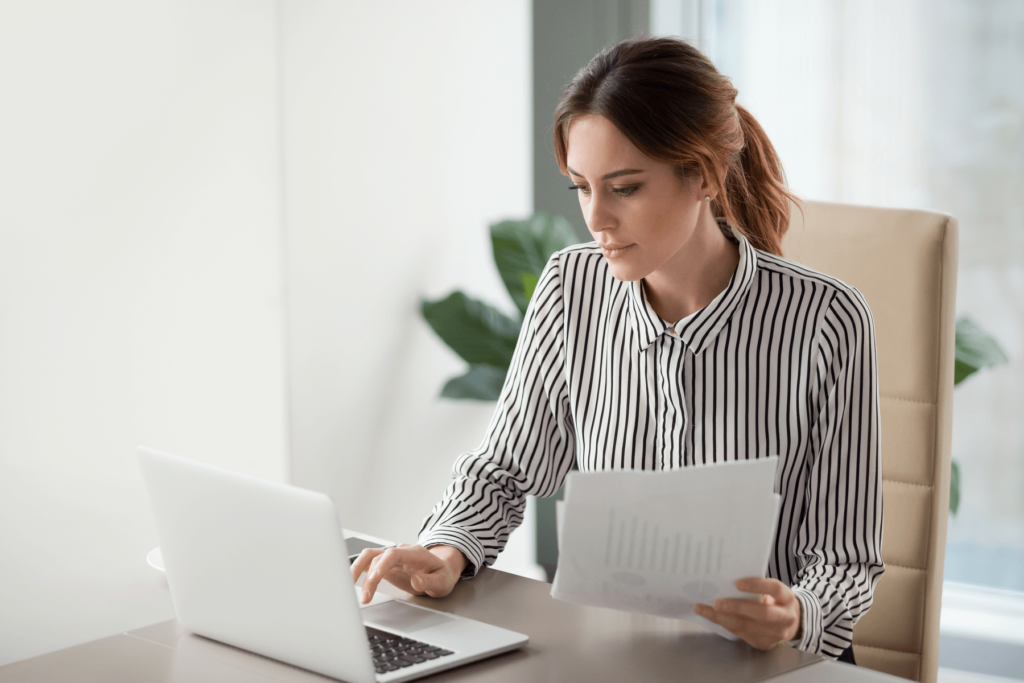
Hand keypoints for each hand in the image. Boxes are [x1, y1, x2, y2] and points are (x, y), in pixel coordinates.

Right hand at [351, 543, 466, 604]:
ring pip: (368, 557)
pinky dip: (358, 571)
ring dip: (358, 572)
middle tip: (364, 596)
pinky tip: (350, 582)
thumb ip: (429, 581)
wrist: (441, 570)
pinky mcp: (386, 565)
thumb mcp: (442, 582)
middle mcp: (400, 552)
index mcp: (415, 554)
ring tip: (351, 590)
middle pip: (377, 556)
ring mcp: (392, 558)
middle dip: (367, 576)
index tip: (374, 579)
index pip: (394, 554)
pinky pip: (368, 564)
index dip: (382, 565)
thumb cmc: (441, 575)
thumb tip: (416, 580)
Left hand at [694, 578, 801, 649]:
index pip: (775, 589)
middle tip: (716, 602)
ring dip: (721, 618)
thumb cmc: (776, 600)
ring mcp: (776, 634)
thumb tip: (727, 578)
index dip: (757, 585)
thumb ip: (757, 586)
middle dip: (736, 607)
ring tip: (703, 609)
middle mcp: (785, 618)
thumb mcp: (773, 591)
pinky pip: (741, 634)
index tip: (738, 583)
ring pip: (746, 627)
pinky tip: (712, 617)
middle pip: (761, 613)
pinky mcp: (764, 644)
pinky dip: (724, 624)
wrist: (792, 624)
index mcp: (787, 598)